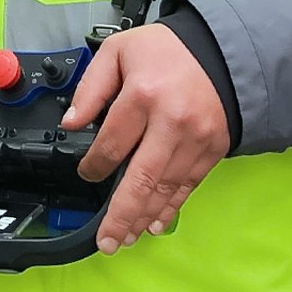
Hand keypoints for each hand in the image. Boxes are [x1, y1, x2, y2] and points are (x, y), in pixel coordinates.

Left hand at [60, 23, 228, 255]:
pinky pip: (188, 186)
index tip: (86, 173)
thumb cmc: (165, 51)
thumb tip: (70, 123)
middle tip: (106, 241)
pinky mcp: (213, 150)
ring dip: (143, 217)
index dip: (94, 166)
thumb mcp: (117, 52)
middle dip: (121, 214)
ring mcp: (196, 139)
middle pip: (141, 178)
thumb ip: (90, 88)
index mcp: (143, 94)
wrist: (220, 50)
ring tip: (124, 238)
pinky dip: (170, 208)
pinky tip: (153, 223)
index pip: (112, 144)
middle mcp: (172, 121)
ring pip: (165, 189)